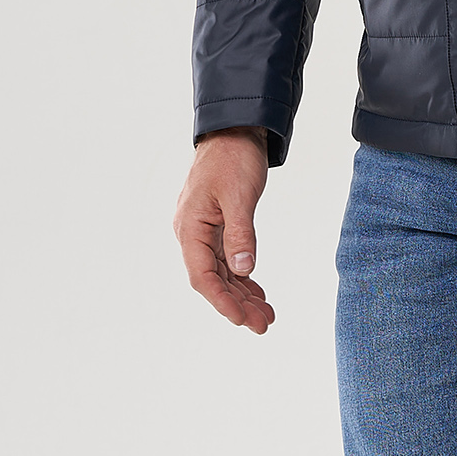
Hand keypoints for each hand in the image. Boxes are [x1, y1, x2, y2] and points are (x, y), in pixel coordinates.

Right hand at [174, 128, 273, 331]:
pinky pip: (227, 260)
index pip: (203, 276)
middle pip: (213, 280)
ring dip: (242, 295)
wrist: (234, 130)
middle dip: (238, 304)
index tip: (242, 320)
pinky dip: (242, 277)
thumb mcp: (239, 196)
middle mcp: (192, 233)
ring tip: (266, 314)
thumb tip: (244, 270)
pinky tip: (257, 292)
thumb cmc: (233, 158)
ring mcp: (204, 231)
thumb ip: (241, 234)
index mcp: (190, 227)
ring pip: (221, 273)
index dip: (222, 301)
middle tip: (264, 325)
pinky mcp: (217, 227)